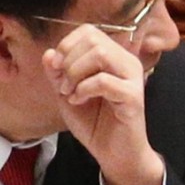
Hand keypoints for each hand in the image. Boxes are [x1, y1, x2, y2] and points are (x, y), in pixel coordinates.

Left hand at [42, 25, 162, 184]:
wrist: (114, 152)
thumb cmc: (96, 122)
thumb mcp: (68, 93)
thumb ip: (58, 73)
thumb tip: (50, 53)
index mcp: (114, 58)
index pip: (90, 31)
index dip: (67, 44)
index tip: (57, 68)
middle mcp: (128, 63)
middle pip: (94, 40)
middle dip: (69, 61)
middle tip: (63, 84)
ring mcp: (133, 78)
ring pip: (101, 55)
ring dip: (76, 73)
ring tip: (70, 92)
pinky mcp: (134, 97)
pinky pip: (104, 81)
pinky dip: (84, 90)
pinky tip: (79, 101)